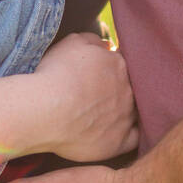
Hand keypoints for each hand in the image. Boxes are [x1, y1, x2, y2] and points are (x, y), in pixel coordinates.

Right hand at [35, 32, 138, 161]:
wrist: (46, 110)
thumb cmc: (56, 74)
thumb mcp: (71, 43)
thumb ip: (93, 40)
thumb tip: (106, 45)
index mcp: (118, 65)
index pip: (122, 65)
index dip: (109, 71)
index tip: (96, 77)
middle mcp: (128, 90)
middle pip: (130, 88)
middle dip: (118, 91)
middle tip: (97, 97)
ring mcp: (126, 116)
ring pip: (135, 112)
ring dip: (124, 112)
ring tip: (103, 116)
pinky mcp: (120, 141)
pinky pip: (135, 140)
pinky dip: (128, 135)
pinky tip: (115, 134)